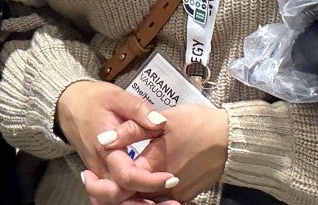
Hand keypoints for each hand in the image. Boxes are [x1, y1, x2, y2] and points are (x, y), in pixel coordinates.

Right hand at [56, 80, 177, 201]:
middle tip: (173, 201)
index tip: (171, 177)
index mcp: (105, 148)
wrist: (69, 105)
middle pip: (120, 197)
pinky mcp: (100, 175)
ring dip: (138, 204)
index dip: (149, 181)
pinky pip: (113, 195)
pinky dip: (130, 201)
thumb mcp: (117, 97)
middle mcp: (100, 167)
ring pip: (115, 200)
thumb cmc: (94, 100)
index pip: (126, 176)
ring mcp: (98, 173)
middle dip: (145, 202)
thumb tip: (161, 122)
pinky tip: (148, 200)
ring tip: (166, 203)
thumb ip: (139, 110)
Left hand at [105, 104, 228, 201]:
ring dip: (126, 195)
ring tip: (112, 182)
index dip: (98, 185)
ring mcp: (174, 194)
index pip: (118, 187)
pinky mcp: (184, 195)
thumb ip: (130, 130)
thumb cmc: (197, 125)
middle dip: (109, 194)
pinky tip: (137, 183)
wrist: (230, 140)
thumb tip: (102, 140)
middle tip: (93, 181)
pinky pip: (158, 200)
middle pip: (129, 200)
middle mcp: (162, 188)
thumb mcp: (162, 120)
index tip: (86, 176)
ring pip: (143, 201)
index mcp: (152, 168)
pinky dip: (144, 196)